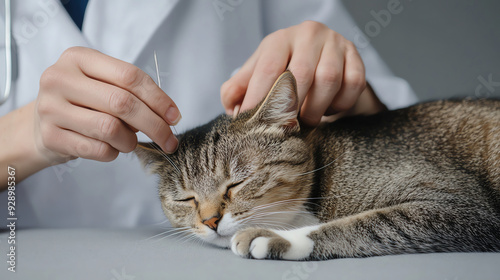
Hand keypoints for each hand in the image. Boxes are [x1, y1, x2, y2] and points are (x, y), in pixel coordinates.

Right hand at [35, 47, 180, 163]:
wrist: (39, 125)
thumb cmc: (81, 102)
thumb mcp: (102, 85)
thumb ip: (131, 92)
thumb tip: (168, 116)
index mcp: (79, 57)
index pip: (130, 76)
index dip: (158, 98)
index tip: (174, 116)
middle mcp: (60, 78)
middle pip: (123, 103)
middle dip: (154, 125)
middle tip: (168, 140)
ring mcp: (51, 107)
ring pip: (111, 128)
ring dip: (130, 141)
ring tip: (129, 141)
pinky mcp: (50, 136)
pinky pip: (98, 149)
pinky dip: (113, 153)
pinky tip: (110, 148)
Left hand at [221, 21, 384, 125]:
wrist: (319, 53)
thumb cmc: (283, 68)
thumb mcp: (257, 72)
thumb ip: (238, 89)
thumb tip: (234, 111)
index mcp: (279, 39)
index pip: (269, 68)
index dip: (259, 97)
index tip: (252, 121)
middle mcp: (308, 35)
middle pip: (302, 74)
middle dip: (292, 106)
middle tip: (286, 126)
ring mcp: (336, 43)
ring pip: (329, 80)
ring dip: (316, 108)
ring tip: (308, 120)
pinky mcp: (356, 57)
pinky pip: (353, 84)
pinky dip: (341, 104)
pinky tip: (329, 109)